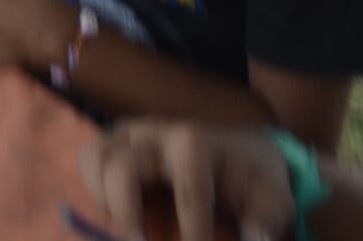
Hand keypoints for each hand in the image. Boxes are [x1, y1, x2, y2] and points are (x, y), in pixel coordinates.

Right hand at [81, 121, 291, 240]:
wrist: (238, 152)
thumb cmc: (253, 182)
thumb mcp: (275, 200)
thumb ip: (268, 220)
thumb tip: (252, 238)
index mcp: (197, 144)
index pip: (187, 192)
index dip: (193, 233)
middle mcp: (157, 132)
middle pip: (123, 170)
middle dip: (128, 216)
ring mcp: (131, 132)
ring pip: (95, 158)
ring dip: (104, 201)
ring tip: (128, 232)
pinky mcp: (115, 140)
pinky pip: (88, 159)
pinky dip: (94, 189)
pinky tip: (116, 214)